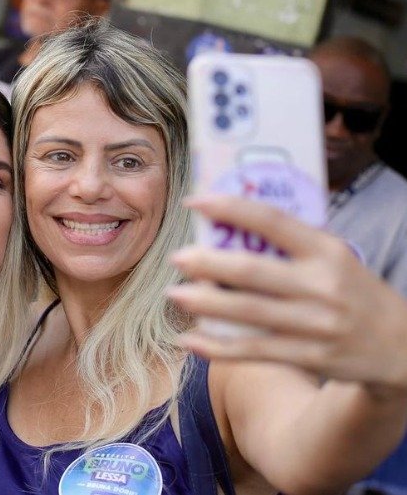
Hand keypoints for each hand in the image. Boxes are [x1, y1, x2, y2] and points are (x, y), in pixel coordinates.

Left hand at [167, 195, 406, 398]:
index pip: (273, 221)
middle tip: (177, 258)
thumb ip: (291, 245)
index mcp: (327, 251)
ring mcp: (316, 325)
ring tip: (174, 295)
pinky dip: (217, 347)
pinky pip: (253, 351)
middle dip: (208, 265)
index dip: (231, 209)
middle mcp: (322, 286)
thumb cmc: (352, 291)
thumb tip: (228, 227)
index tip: (195, 202)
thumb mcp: (335, 258)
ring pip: (247, 313)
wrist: (401, 348)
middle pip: (252, 272)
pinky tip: (190, 340)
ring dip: (205, 304)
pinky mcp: (308, 357)